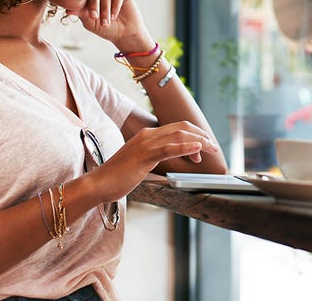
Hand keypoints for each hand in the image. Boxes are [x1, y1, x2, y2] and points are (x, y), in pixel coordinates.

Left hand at [66, 0, 151, 47]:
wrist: (124, 34)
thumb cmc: (106, 28)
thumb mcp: (90, 22)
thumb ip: (80, 13)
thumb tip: (67, 9)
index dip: (85, 4)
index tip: (90, 17)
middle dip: (95, 6)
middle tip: (95, 18)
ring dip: (106, 8)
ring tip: (107, 21)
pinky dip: (116, 4)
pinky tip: (114, 15)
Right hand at [88, 121, 219, 203]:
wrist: (98, 183)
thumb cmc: (118, 177)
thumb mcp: (141, 162)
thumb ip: (156, 157)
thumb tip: (172, 159)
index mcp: (147, 135)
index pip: (177, 128)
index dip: (194, 135)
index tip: (204, 146)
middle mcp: (148, 135)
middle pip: (182, 128)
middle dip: (201, 136)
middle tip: (213, 147)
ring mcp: (146, 144)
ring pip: (179, 136)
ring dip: (199, 141)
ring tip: (211, 148)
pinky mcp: (144, 156)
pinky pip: (169, 148)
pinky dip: (186, 147)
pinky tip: (197, 150)